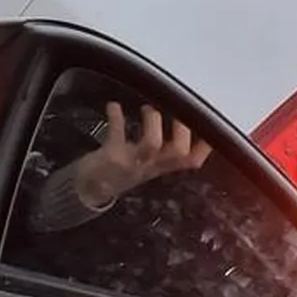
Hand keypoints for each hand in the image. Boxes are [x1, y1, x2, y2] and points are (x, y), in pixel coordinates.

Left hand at [71, 102, 211, 209]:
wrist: (88, 189)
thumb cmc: (120, 170)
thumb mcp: (146, 164)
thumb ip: (163, 149)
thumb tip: (179, 119)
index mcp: (162, 166)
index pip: (193, 160)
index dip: (205, 144)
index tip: (207, 122)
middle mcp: (151, 166)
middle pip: (179, 153)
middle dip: (182, 129)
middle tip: (176, 108)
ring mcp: (132, 162)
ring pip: (152, 144)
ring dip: (153, 121)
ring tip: (148, 108)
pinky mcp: (111, 156)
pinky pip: (116, 134)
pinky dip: (116, 117)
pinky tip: (113, 106)